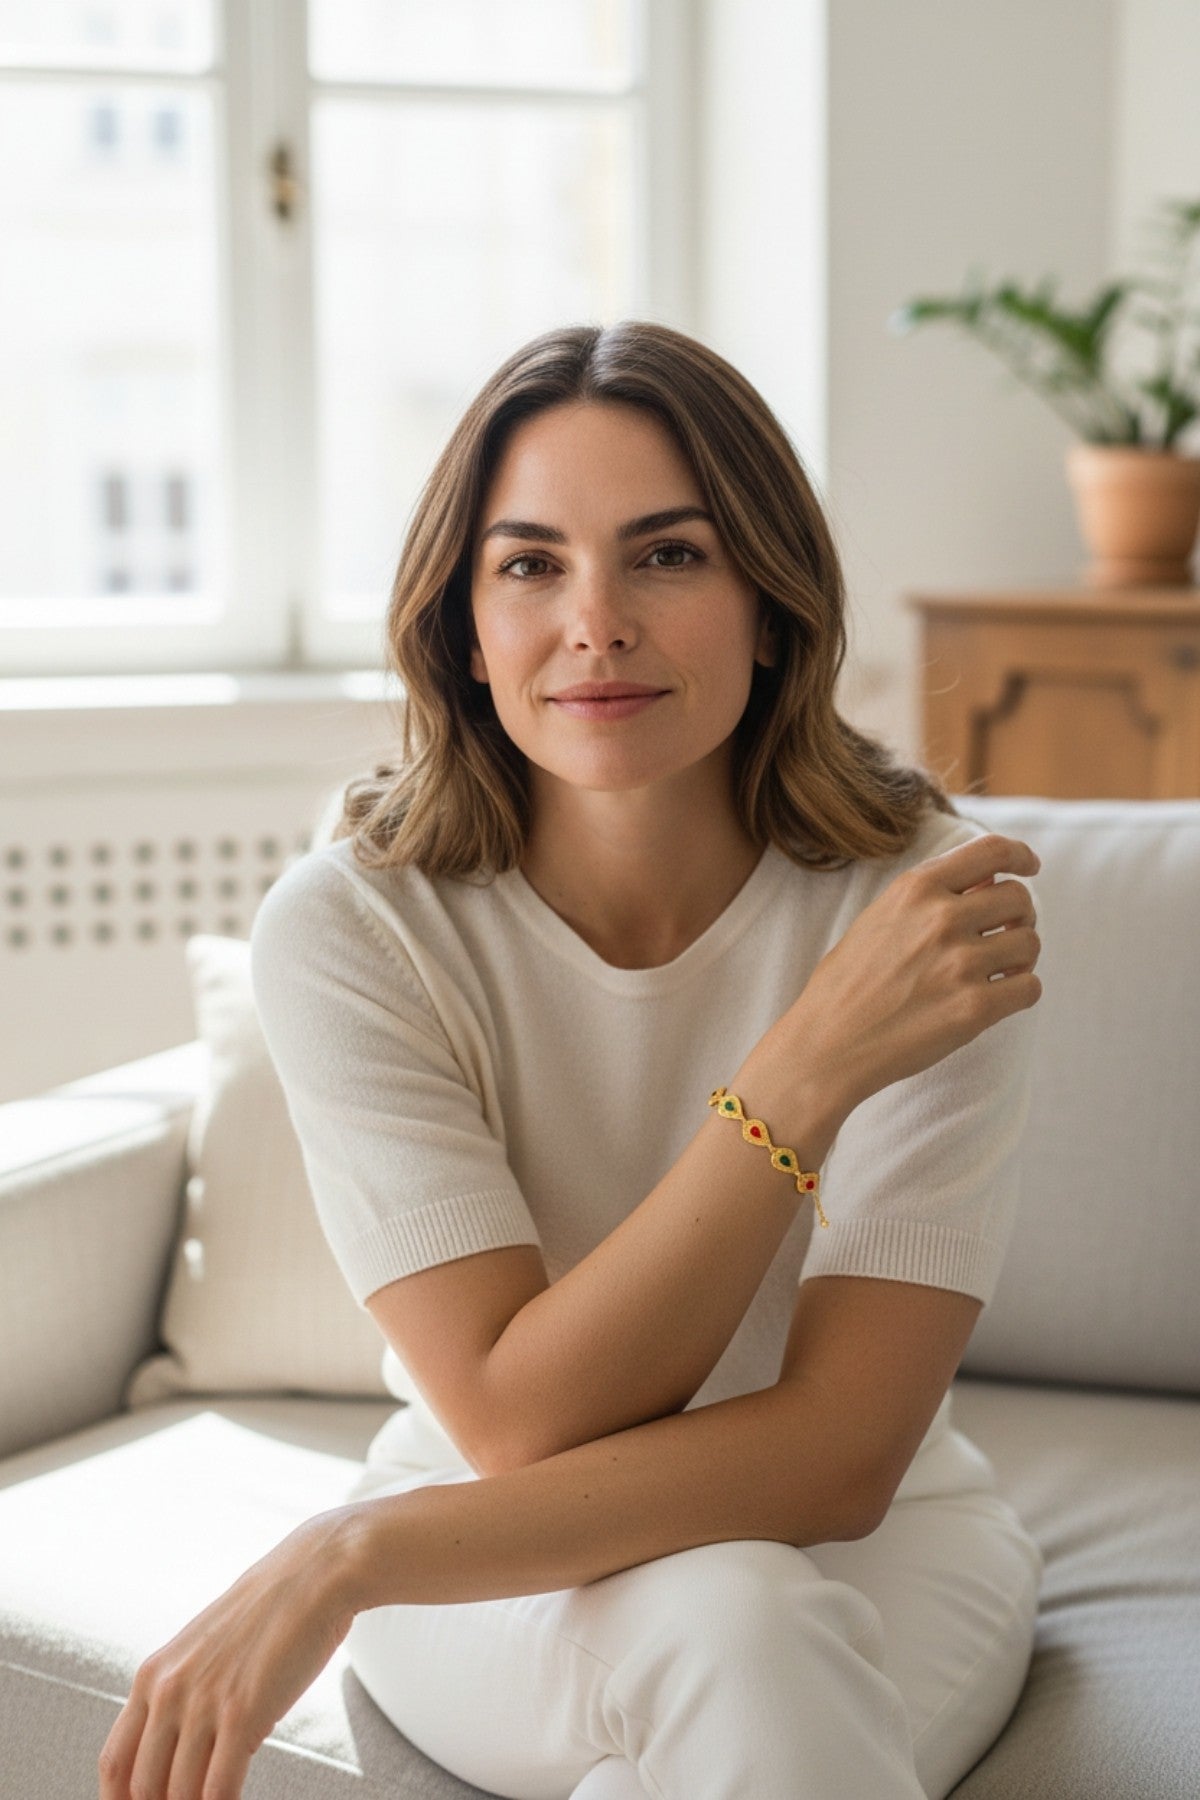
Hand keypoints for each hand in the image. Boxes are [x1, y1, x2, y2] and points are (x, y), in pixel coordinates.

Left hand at [98, 1508, 360, 1799]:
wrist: (314, 1573)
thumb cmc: (269, 1610)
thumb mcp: (204, 1650)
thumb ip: (185, 1694)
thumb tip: (184, 1753)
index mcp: (152, 1675)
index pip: (115, 1763)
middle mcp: (168, 1690)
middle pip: (143, 1787)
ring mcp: (203, 1703)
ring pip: (181, 1795)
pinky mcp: (241, 1713)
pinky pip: (220, 1790)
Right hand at [786, 831, 1042, 1111]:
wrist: (826, 1046)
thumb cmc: (848, 985)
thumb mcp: (879, 919)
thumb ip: (929, 898)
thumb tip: (989, 882)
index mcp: (915, 889)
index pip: (991, 851)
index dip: (1019, 855)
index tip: (1028, 867)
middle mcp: (941, 918)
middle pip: (1019, 897)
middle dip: (1019, 916)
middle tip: (1004, 935)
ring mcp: (960, 963)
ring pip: (1030, 943)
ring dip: (1021, 958)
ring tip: (997, 972)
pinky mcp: (974, 1008)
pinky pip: (1030, 988)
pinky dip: (1020, 992)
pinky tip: (997, 999)